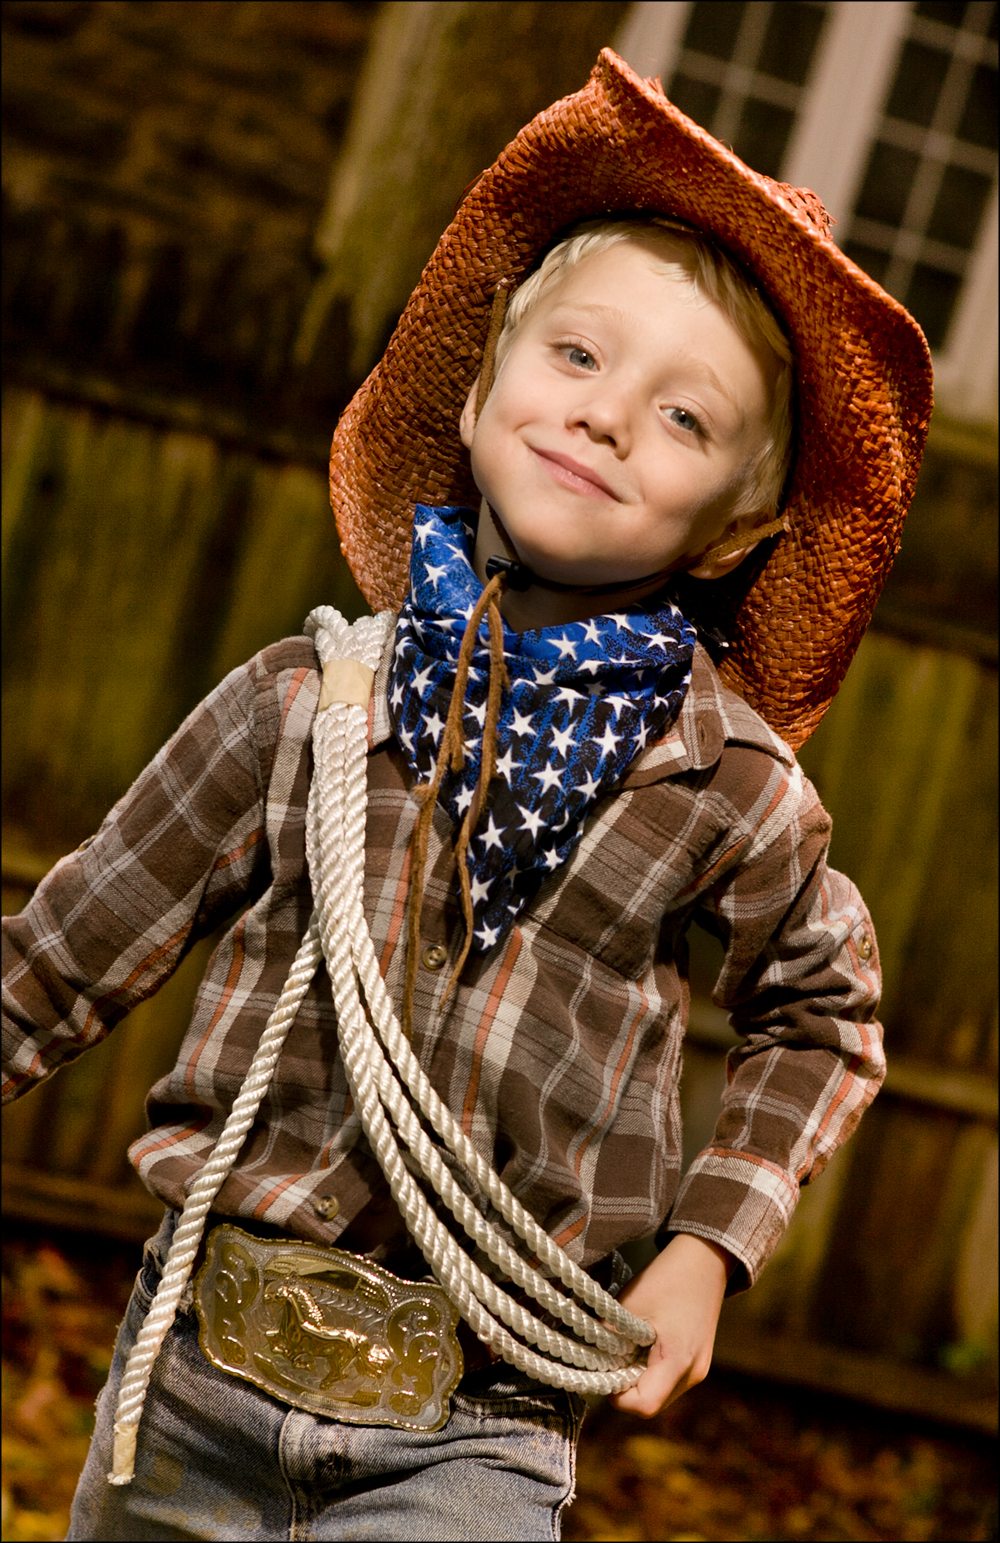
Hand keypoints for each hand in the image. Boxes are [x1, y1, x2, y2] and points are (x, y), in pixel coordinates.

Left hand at [611, 1233, 734, 1417]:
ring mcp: (698, 1369)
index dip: (618, 1397)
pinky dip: (652, 1370)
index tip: (604, 1371)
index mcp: (679, 1362)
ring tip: (629, 1347)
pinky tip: (644, 1344)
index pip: (644, 1406)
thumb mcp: (630, 1307)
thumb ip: (609, 1338)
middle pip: (652, 1403)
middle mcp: (693, 1374)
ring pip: (660, 1393)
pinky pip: (669, 1379)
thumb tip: (592, 1361)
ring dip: (639, 1378)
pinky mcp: (698, 1361)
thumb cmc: (667, 1279)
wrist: (704, 1258)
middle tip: (612, 1357)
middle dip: (626, 1388)